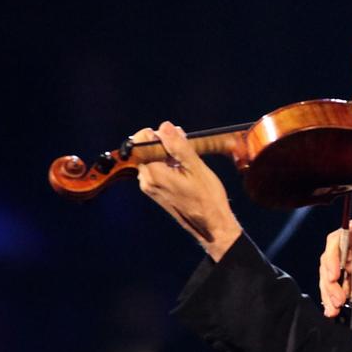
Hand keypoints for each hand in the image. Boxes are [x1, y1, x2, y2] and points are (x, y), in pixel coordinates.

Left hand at [134, 121, 242, 258]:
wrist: (210, 225)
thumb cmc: (207, 198)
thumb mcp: (196, 167)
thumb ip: (178, 146)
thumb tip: (164, 126)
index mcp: (154, 174)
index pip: (140, 142)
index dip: (157, 134)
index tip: (176, 136)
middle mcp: (146, 181)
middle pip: (144, 149)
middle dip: (163, 142)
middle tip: (184, 143)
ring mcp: (149, 187)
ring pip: (150, 158)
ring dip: (166, 152)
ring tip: (187, 157)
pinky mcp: (155, 191)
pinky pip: (155, 169)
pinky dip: (167, 163)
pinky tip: (183, 167)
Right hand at [318, 215, 351, 317]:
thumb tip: (346, 292)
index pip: (337, 240)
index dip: (332, 259)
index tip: (334, 278)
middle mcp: (350, 239)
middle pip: (330, 259)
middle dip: (330, 283)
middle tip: (336, 301)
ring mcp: (348, 253)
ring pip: (330, 271)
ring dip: (329, 292)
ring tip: (332, 310)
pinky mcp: (349, 265)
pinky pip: (337, 279)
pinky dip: (334, 293)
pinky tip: (332, 308)